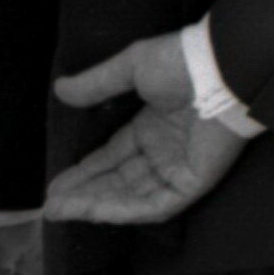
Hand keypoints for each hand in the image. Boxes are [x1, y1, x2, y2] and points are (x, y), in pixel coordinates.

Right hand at [41, 33, 252, 231]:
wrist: (223, 69)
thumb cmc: (183, 63)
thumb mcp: (132, 67)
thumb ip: (98, 83)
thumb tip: (61, 90)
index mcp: (153, 127)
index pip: (112, 158)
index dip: (84, 173)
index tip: (55, 184)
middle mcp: (164, 151)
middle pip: (118, 182)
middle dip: (83, 194)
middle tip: (50, 205)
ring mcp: (179, 168)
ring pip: (132, 198)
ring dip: (95, 206)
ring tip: (60, 210)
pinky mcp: (193, 182)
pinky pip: (155, 205)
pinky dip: (124, 210)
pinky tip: (93, 211)